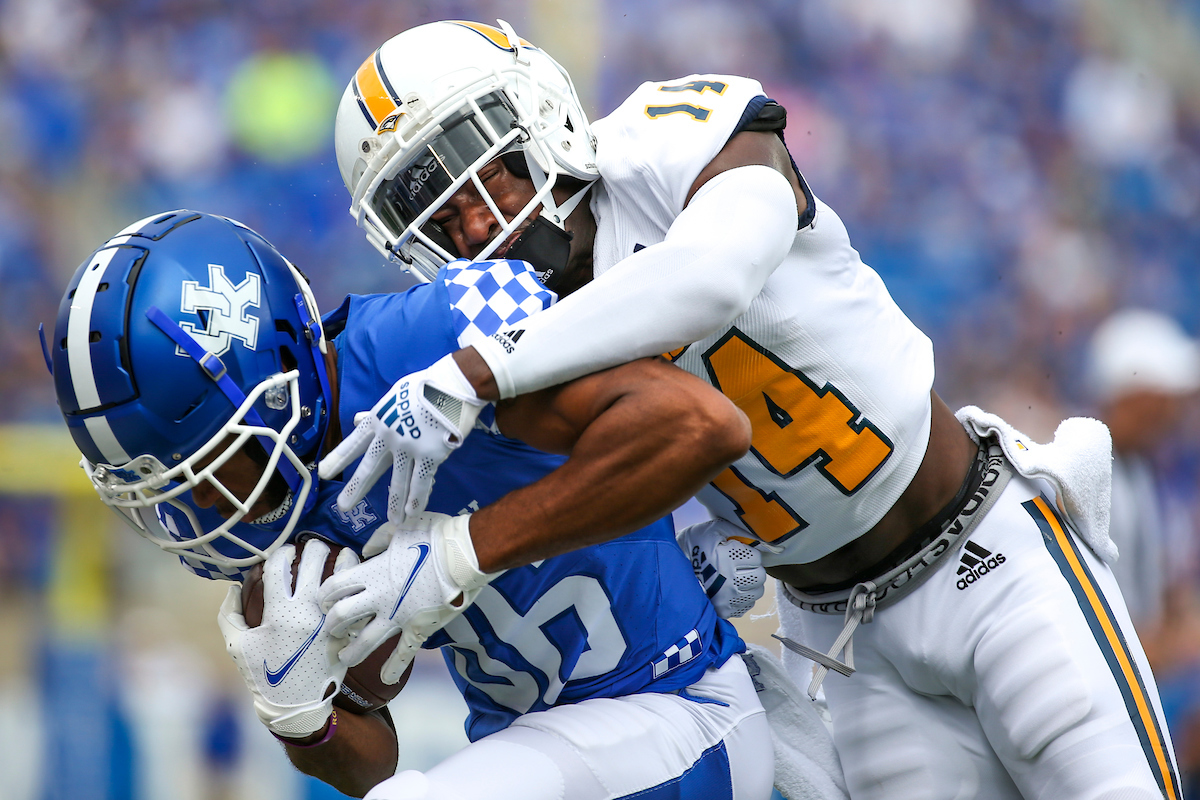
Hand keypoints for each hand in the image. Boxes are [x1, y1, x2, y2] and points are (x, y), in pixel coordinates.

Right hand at [217, 540, 353, 737]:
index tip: (285, 551)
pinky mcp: (344, 631)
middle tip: (313, 545)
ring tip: (341, 552)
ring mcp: (327, 621)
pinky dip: (356, 586)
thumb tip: (232, 587)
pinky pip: (355, 600)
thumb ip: (229, 615)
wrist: (294, 705)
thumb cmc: (264, 675)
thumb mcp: (238, 646)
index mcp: (277, 613)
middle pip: (312, 563)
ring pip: (340, 576)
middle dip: (312, 547)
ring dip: (342, 558)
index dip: (281, 553)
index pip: (278, 567)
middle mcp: (304, 612)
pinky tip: (357, 578)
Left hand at [318, 354, 486, 522]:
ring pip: (399, 480)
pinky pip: (422, 480)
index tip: (323, 472)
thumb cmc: (426, 387)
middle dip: (356, 488)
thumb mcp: (395, 395)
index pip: (354, 443)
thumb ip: (376, 413)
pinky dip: (418, 497)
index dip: (339, 458)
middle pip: (370, 467)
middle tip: (343, 506)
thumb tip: (356, 419)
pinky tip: (414, 512)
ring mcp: (409, 446)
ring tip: (394, 521)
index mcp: (378, 419)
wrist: (454, 385)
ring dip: (396, 503)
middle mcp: (389, 435)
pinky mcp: (430, 453)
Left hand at [318, 512, 499, 683]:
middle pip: (342, 617)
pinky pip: (404, 653)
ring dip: (352, 652)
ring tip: (344, 658)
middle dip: (332, 625)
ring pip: (365, 641)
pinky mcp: (418, 628)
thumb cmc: (434, 536)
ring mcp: (398, 616)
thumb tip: (366, 549)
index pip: (335, 587)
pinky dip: (395, 667)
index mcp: (373, 572)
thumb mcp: (400, 528)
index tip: (323, 601)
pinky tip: (387, 679)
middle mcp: (379, 597)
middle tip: (331, 630)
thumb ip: (378, 539)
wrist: (464, 555)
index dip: (325, 595)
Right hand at [677, 518, 765, 617]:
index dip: (750, 553)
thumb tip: (760, 538)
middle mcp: (729, 581)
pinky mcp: (723, 610)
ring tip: (737, 576)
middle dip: (754, 568)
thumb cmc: (694, 545)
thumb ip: (738, 531)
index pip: (757, 558)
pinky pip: (746, 604)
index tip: (740, 552)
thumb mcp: (714, 529)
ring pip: (756, 592)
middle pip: (760, 577)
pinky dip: (743, 596)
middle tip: (742, 565)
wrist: (672, 568)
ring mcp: (726, 598)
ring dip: (750, 583)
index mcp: (727, 559)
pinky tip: (732, 588)